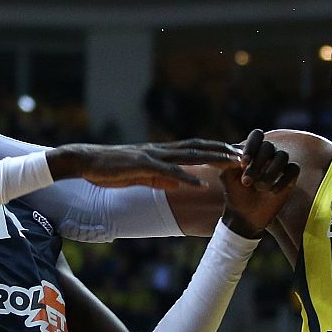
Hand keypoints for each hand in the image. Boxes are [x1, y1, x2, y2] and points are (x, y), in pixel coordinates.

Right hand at [45, 140, 244, 189]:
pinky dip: (184, 177)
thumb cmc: (110, 169)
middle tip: (246, 155)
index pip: (194, 149)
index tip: (235, 154)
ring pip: (188, 155)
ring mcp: (151, 155)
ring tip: (233, 163)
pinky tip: (199, 183)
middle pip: (198, 148)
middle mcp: (160, 150)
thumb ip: (161, 178)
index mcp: (160, 152)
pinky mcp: (141, 165)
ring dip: (213, 159)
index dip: (215, 150)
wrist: (86, 161)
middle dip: (222, 151)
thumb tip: (182, 184)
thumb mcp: (140, 176)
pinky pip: (167, 171)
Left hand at [221, 129, 298, 237]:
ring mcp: (280, 165)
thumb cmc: (234, 193)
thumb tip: (238, 153)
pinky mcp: (290, 177)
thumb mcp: (226, 175)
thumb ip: (228, 161)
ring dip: (270, 172)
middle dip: (257, 164)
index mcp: (252, 150)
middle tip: (247, 181)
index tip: (244, 163)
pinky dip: (283, 180)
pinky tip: (272, 192)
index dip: (252, 146)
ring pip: (282, 156)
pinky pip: (293, 169)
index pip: (257, 136)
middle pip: (269, 146)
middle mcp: (267, 154)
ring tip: (259, 187)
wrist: (245, 215)